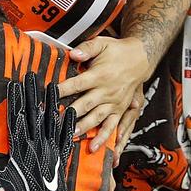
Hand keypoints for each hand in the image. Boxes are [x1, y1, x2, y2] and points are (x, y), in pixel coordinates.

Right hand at [0, 73, 75, 190]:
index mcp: (20, 149)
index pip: (16, 119)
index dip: (15, 101)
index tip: (14, 84)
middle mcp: (36, 145)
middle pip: (33, 113)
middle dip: (32, 93)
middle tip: (32, 75)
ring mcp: (51, 150)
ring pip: (52, 120)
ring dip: (52, 101)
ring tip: (53, 84)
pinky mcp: (62, 157)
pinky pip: (68, 137)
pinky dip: (70, 123)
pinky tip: (71, 109)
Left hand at [62, 35, 151, 150]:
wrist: (140, 59)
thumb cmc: (117, 51)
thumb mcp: (102, 43)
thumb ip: (87, 47)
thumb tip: (74, 54)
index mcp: (100, 75)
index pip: (77, 83)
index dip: (63, 89)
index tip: (50, 95)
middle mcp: (107, 91)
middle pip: (86, 104)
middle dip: (71, 114)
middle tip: (58, 123)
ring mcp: (114, 103)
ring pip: (98, 118)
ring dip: (86, 128)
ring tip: (74, 136)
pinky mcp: (120, 110)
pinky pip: (113, 126)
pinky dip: (106, 138)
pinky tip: (98, 147)